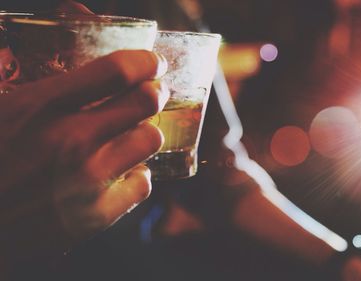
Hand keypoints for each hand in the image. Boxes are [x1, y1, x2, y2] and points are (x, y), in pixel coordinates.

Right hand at [0, 50, 168, 262]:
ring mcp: (87, 181)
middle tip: (153, 93)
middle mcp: (71, 140)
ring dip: (143, 133)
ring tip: (130, 136)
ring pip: (150, 140)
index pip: (116, 71)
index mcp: (39, 106)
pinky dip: (136, 176)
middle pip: (145, 102)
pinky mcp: (95, 217)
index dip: (144, 62)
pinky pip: (143, 185)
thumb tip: (63, 68)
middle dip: (154, 92)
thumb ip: (35, 91)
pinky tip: (120, 174)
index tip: (152, 63)